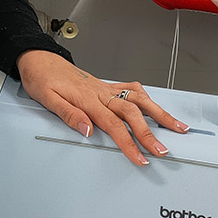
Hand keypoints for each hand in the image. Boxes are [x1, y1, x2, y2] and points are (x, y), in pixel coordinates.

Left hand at [15, 49, 187, 167]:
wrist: (40, 59)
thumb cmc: (42, 79)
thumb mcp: (47, 99)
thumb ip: (69, 115)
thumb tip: (87, 130)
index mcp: (88, 100)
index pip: (114, 126)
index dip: (129, 144)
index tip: (141, 157)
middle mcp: (101, 92)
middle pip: (132, 114)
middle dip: (150, 134)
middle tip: (163, 150)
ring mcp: (106, 87)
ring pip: (139, 99)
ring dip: (159, 113)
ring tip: (176, 126)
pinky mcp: (106, 84)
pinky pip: (131, 89)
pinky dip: (145, 97)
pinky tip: (153, 105)